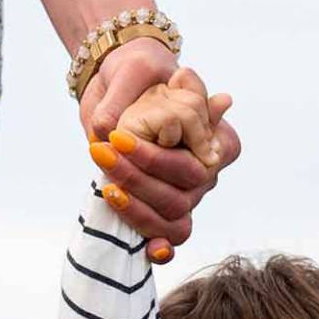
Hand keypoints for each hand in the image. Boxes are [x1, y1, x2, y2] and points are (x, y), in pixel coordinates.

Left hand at [80, 47, 241, 254]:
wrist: (121, 89)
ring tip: (106, 185)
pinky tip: (149, 249)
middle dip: (138, 178)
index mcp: (217, 138)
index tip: (119, 137)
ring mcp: (187, 193)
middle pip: (182, 194)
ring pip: (174, 219)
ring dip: (137, 208)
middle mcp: (208, 172)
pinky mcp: (163, 207)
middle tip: (101, 152)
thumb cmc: (138, 74)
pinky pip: (171, 237)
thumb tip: (110, 122)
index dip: (156, 159)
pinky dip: (161, 247)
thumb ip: (131, 91)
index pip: (195, 162)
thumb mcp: (135, 69)